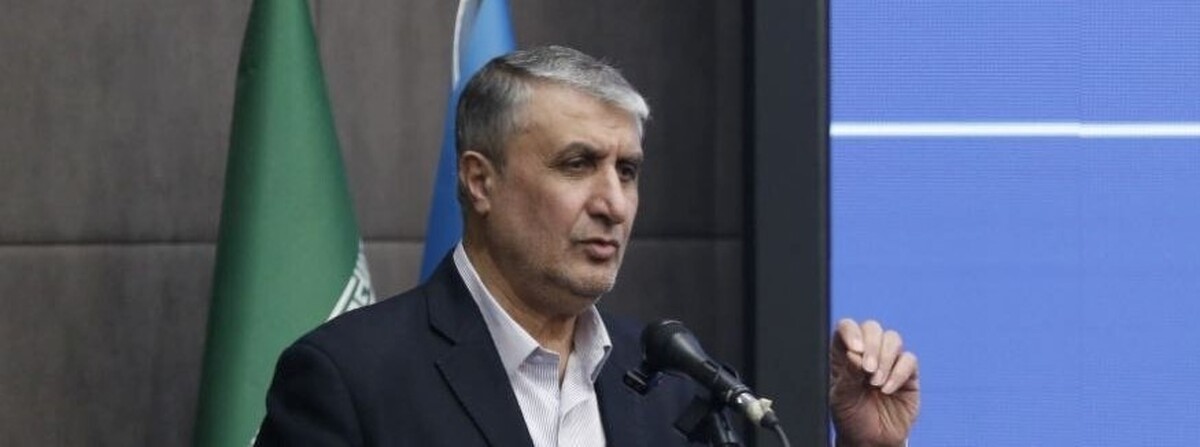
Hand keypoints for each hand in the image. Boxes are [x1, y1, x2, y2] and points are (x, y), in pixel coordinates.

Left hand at [829, 319, 919, 446]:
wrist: (872, 441)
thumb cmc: (851, 418)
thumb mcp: (842, 398)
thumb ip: (848, 375)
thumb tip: (855, 354)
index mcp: (845, 354)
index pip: (847, 327)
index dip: (851, 331)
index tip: (853, 349)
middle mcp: (867, 353)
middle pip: (872, 328)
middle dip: (871, 346)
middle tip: (867, 371)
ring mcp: (889, 362)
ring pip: (893, 339)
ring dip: (885, 359)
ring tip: (876, 384)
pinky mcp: (908, 375)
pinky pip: (909, 360)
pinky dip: (899, 373)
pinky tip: (888, 390)